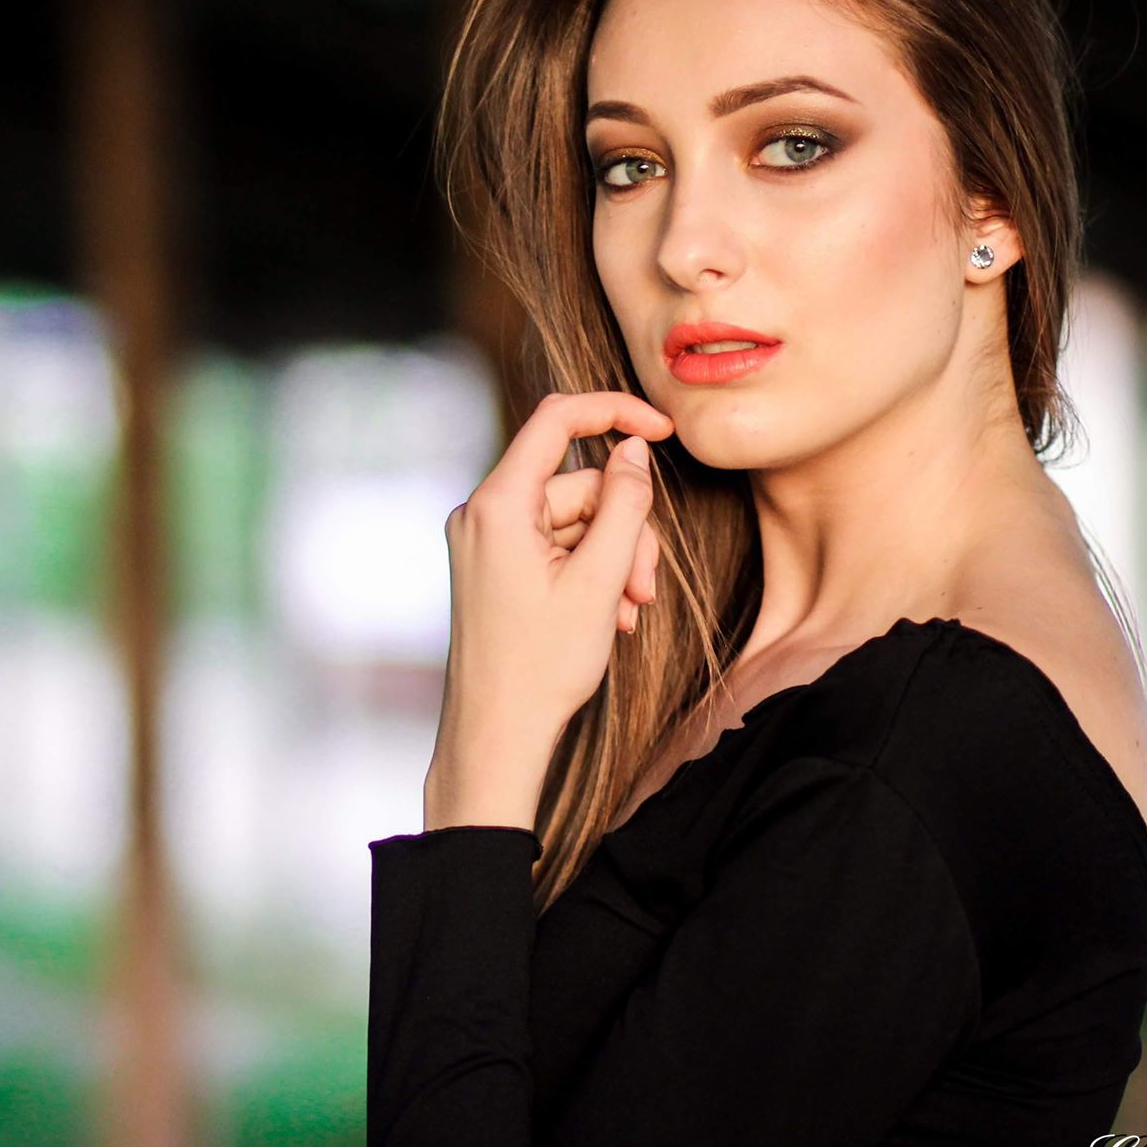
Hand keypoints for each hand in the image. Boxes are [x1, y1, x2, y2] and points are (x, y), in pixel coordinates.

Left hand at [426, 391, 672, 830]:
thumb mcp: (600, 579)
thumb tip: (633, 451)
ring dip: (612, 561)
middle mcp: (482, 514)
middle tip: (645, 588)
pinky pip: (554, 548)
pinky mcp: (493, 567)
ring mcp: (485, 542)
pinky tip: (607, 618)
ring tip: (627, 613)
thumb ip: (624, 505)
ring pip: (574, 522)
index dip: (615, 412)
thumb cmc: (542, 665)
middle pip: (577, 485)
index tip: (664, 430)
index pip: (557, 420)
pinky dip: (587, 574)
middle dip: (624, 529)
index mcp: (498, 505)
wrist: (496, 733)